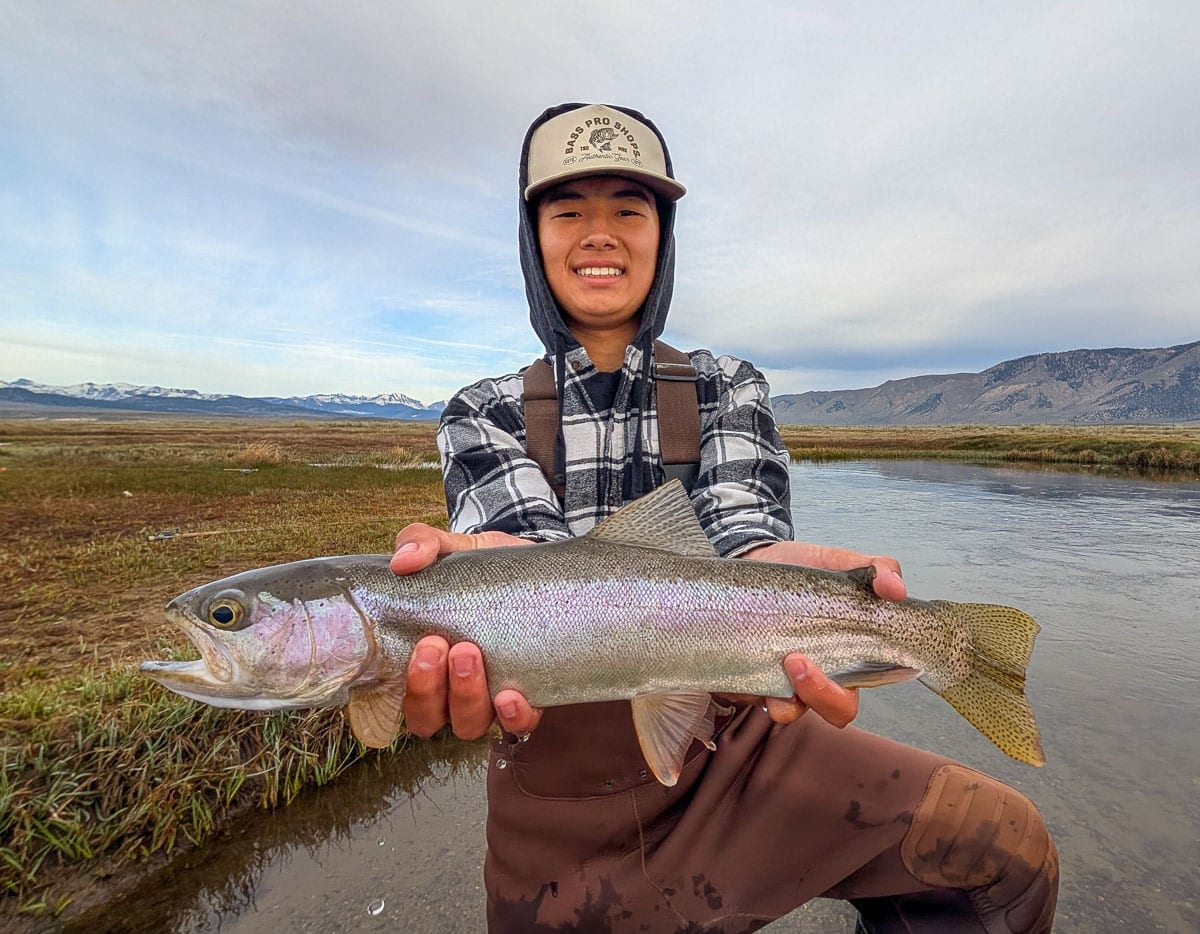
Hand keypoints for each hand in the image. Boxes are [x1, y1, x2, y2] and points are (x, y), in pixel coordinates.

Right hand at [390, 523, 541, 738]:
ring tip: (470, 652)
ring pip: (469, 724)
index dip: (406, 688)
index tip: (420, 645)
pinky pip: (520, 725)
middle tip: (439, 643)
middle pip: (428, 718)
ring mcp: (490, 698)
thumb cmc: (483, 568)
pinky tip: (510, 696)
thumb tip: (403, 560)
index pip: (400, 700)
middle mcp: (453, 691)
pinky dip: (513, 717)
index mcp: (425, 665)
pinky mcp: (530, 695)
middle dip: (430, 687)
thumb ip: (422, 543)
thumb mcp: (452, 547)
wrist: (538, 567)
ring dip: (465, 696)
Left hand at [740, 539, 907, 727]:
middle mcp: (822, 672)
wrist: (753, 559)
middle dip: (823, 694)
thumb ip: (875, 570)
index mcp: (851, 650)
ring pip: (794, 711)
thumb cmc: (802, 570)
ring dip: (791, 699)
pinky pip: (752, 699)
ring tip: (783, 660)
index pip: (875, 680)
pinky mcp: (752, 678)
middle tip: (800, 660)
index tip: (866, 650)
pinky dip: (751, 692)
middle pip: (838, 709)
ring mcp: (786, 680)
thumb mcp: (840, 562)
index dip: (877, 678)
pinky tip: (750, 671)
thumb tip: (896, 589)